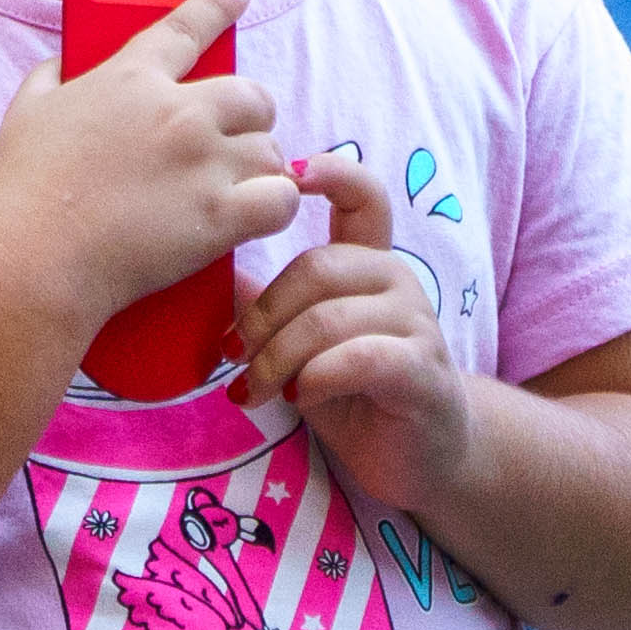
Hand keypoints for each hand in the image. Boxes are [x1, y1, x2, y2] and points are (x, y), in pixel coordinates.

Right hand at [0, 0, 294, 335]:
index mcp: (131, 79)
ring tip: (238, 190)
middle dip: (250, 118)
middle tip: (234, 142)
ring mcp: (202, 163)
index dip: (219, 2)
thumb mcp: (25, 113)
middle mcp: (178, 112)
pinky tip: (255, 216)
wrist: (33, 259)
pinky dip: (274, 207)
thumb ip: (50, 77)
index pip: (188, 26)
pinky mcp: (219, 216)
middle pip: (252, 96)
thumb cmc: (22, 190)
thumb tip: (65, 64)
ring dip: (259, 169)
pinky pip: (280, 198)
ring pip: (270, 150)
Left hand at [240, 151, 471, 498]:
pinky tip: (301, 398)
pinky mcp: (423, 372)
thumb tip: (208, 270)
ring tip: (254, 390)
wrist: (416, 458)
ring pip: (329, 318)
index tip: (289, 171)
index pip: (363, 197)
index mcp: (367, 263)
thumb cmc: (351, 394)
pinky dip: (318, 377)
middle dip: (262, 314)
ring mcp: (416, 325)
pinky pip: (361, 358)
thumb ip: (265, 306)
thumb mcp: (297, 345)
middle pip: (317, 268)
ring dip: (278, 358)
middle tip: (231, 355)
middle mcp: (396, 282)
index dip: (333, 173)